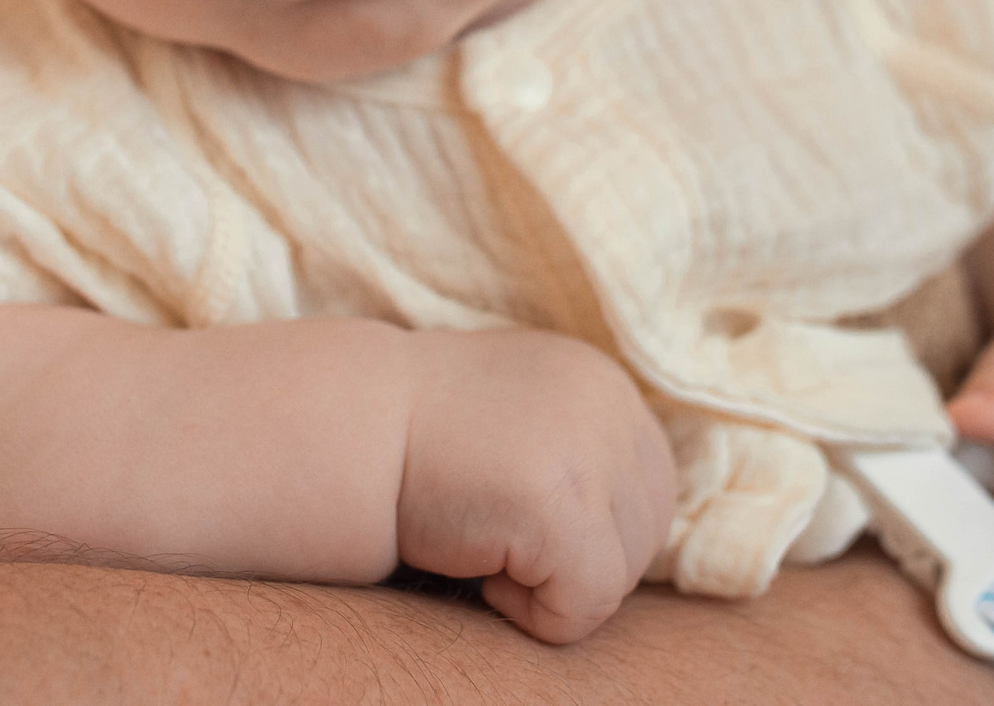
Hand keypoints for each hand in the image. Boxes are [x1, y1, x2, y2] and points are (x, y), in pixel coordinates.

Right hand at [394, 329, 675, 644]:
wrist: (344, 430)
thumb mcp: (521, 415)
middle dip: (574, 558)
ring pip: (619, 575)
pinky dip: (532, 612)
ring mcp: (590, 451)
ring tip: (483, 539)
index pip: (649, 490)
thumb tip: (629, 515)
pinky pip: (584, 604)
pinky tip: (476, 565)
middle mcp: (610, 404)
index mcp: (602, 380)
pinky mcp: (560, 506)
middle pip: (643, 534)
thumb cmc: (419, 439)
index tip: (511, 511)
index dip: (586, 528)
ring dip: (550, 583)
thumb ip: (579, 444)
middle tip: (492, 531)